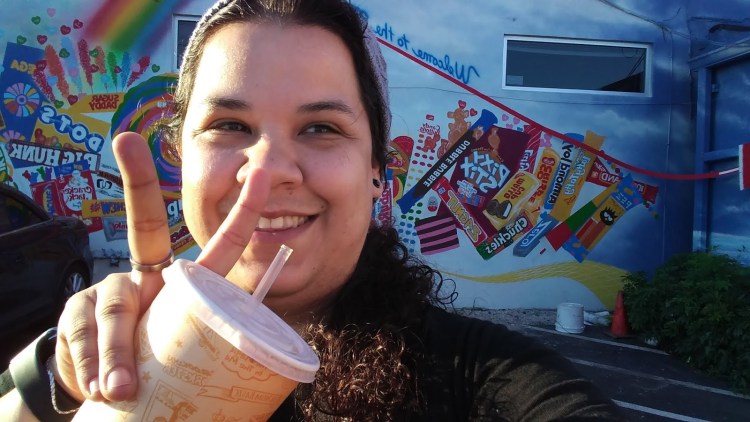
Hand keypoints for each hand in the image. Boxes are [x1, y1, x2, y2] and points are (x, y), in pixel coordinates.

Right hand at [54, 132, 269, 401]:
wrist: (97, 387)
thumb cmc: (156, 368)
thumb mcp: (184, 362)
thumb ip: (204, 360)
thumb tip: (226, 382)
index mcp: (186, 286)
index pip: (221, 247)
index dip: (243, 213)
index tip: (261, 174)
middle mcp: (148, 275)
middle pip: (145, 227)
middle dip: (138, 179)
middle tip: (126, 140)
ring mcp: (111, 289)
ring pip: (114, 304)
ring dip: (115, 351)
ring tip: (121, 389)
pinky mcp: (78, 310)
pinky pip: (82, 333)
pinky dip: (90, 366)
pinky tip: (96, 388)